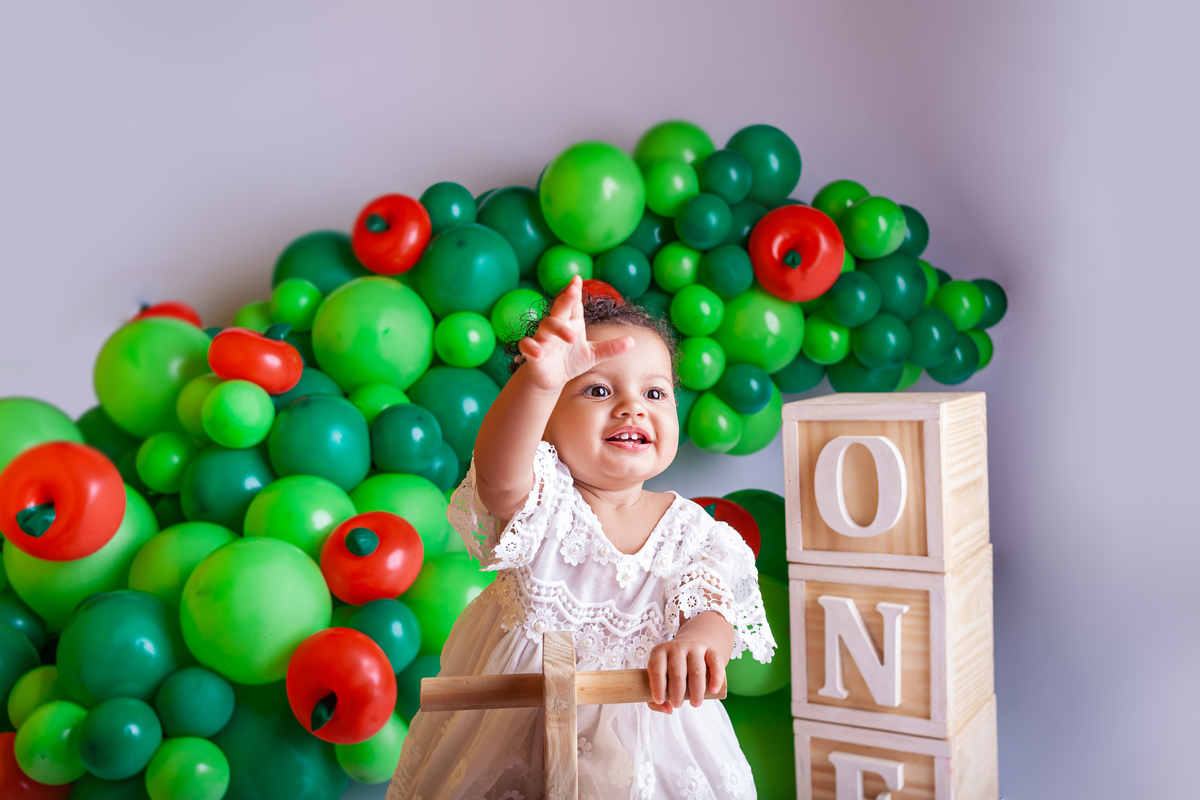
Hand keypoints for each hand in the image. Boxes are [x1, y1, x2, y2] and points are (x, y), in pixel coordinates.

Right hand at [517, 276, 633, 391]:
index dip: (574, 292)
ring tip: (571, 337)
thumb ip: (611, 348)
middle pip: (559, 310)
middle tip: (573, 291)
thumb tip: (632, 341)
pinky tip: (537, 351)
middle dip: (565, 299)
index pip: (573, 305)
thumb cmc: (572, 361)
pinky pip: (527, 345)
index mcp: (572, 323)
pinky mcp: (533, 353)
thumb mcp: (594, 355)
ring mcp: (543, 339)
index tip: (577, 279)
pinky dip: (531, 347)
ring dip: (557, 329)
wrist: (552, 379)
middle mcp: (556, 327)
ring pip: (546, 327)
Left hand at [645, 635, 726, 714]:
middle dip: (677, 693)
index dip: (657, 687)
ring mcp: (694, 647)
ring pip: (696, 671)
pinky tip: (713, 691)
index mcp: (659, 652)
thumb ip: (655, 700)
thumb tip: (669, 710)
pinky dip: (716, 678)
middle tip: (677, 705)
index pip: (656, 669)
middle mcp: (676, 647)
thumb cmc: (669, 671)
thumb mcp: (658, 680)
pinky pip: (716, 663)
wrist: (688, 651)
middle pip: (677, 672)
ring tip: (695, 703)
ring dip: (696, 691)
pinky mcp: (710, 650)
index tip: (661, 701)